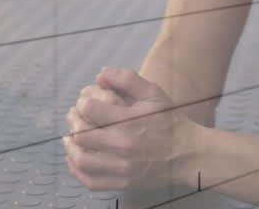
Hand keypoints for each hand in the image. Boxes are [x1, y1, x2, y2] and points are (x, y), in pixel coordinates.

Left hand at [63, 67, 197, 191]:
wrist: (189, 154)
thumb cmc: (169, 120)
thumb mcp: (153, 93)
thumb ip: (126, 79)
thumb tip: (99, 75)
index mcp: (130, 120)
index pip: (90, 109)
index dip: (82, 103)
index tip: (84, 103)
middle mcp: (124, 145)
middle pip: (82, 134)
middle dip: (73, 122)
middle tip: (73, 117)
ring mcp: (123, 167)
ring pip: (82, 159)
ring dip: (70, 147)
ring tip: (69, 138)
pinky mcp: (124, 183)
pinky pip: (91, 181)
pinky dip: (77, 170)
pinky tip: (75, 159)